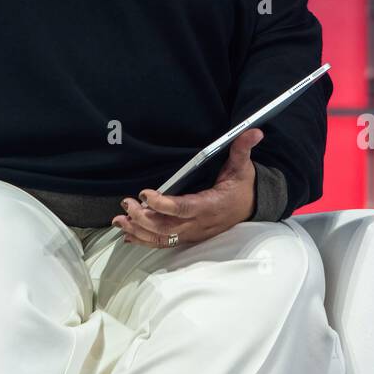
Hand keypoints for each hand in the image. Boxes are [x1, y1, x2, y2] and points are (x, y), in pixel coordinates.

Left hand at [112, 128, 264, 248]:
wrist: (250, 208)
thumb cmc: (242, 187)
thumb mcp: (243, 167)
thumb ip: (242, 149)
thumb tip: (254, 131)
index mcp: (210, 206)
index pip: (183, 208)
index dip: (163, 204)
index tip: (145, 193)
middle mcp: (199, 224)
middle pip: (167, 227)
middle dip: (143, 218)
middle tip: (126, 204)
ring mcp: (192, 233)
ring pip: (162, 238)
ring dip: (139, 231)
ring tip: (119, 221)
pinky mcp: (188, 237)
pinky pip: (164, 243)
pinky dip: (145, 240)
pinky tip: (128, 236)